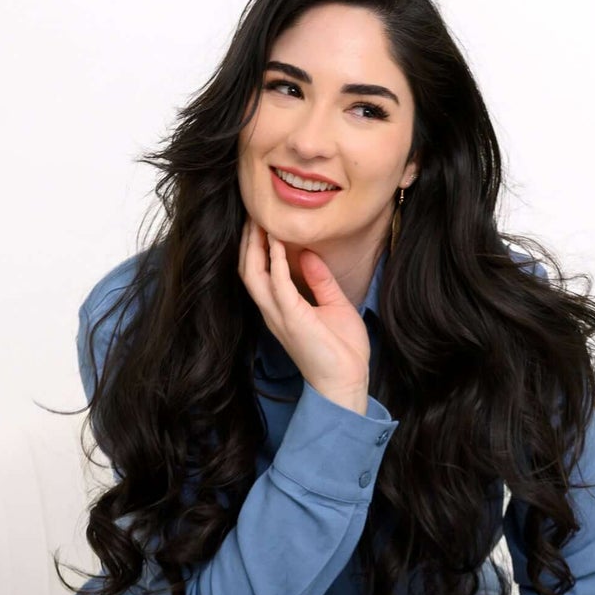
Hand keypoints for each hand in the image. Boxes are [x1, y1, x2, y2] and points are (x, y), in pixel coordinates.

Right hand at [238, 215, 369, 399]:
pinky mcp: (291, 318)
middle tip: (253, 212)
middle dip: (248, 240)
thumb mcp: (333, 306)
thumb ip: (320, 281)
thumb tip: (307, 253)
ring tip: (259, 220)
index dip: (256, 246)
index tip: (261, 220)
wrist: (347, 382)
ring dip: (254, 245)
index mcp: (281, 309)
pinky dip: (275, 260)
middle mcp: (273, 311)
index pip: (259, 272)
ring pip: (253, 274)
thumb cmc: (342, 351)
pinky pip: (277, 283)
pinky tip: (277, 241)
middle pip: (247, 269)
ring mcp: (279, 315)